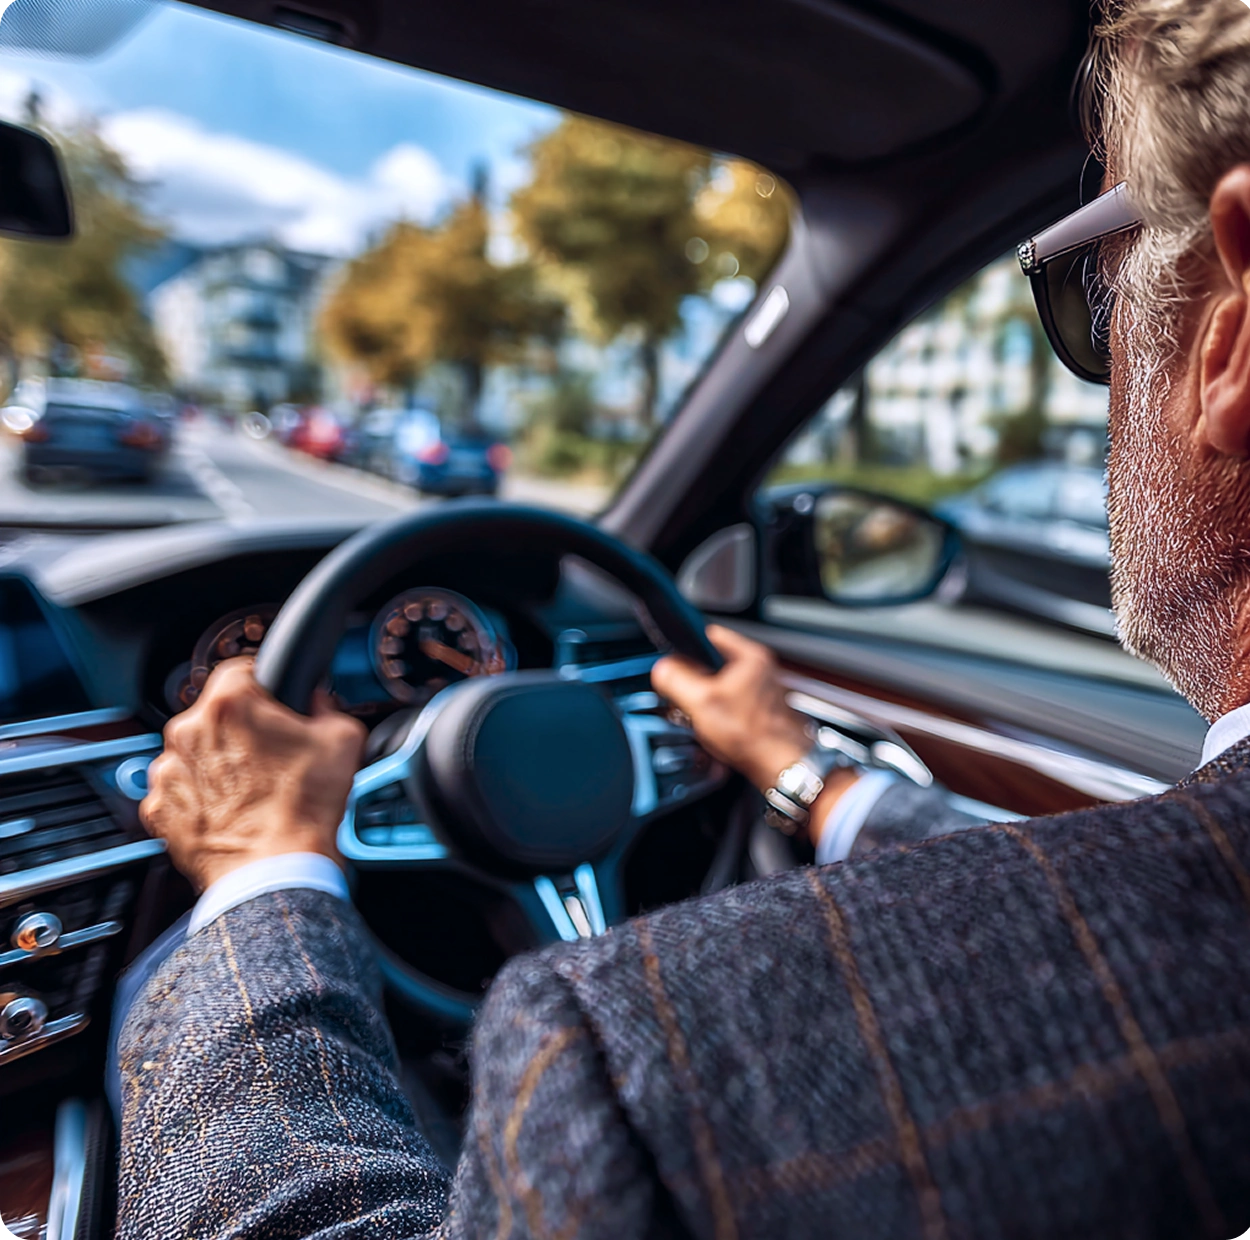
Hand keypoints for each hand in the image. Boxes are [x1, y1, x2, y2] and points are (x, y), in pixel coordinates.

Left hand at [141, 657, 366, 891]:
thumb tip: (316, 704)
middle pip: (216, 712)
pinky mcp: (158, 809)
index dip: (265, 683)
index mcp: (230, 704)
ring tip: (253, 787)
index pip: (242, 668)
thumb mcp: (343, 738)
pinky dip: (201, 796)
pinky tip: (233, 809)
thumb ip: (327, 706)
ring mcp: (167, 772)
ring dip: (219, 761)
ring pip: (195, 751)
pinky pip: (180, 789)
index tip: (274, 700)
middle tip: (273, 753)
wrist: (275, 872)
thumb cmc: (304, 809)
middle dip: (242, 727)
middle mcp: (189, 732)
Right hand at [651, 625, 857, 845]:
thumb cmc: (753, 735)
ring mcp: (761, 690)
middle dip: (692, 680)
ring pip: (719, 685)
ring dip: (704, 698)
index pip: (707, 635)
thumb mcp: (701, 703)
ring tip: (698, 715)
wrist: (782, 766)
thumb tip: (661, 668)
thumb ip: (676, 679)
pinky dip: (717, 713)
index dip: (684, 647)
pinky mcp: (759, 711)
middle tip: (682, 696)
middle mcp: (759, 669)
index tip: (671, 662)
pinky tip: (712, 729)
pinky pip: (729, 703)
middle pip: (711, 662)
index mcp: (749, 656)